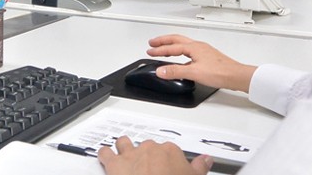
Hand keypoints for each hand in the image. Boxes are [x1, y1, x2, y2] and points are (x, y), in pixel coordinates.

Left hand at [97, 136, 211, 174]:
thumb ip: (200, 167)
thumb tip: (207, 160)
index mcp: (170, 150)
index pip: (170, 150)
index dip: (168, 160)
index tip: (169, 168)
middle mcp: (149, 149)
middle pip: (147, 146)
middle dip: (146, 155)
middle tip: (149, 168)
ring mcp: (131, 155)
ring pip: (124, 143)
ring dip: (123, 148)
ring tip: (124, 154)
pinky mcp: (114, 164)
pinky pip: (105, 153)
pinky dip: (104, 155)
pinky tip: (105, 157)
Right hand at [146, 34, 256, 92]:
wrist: (236, 76)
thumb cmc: (220, 72)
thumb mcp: (194, 72)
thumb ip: (176, 71)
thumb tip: (161, 70)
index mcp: (193, 47)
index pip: (171, 47)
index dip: (159, 49)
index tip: (149, 51)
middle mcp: (198, 46)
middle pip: (176, 39)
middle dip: (163, 41)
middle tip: (152, 43)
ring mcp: (203, 51)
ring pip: (183, 44)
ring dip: (171, 45)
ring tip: (164, 48)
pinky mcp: (207, 57)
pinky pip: (189, 51)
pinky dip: (180, 52)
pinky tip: (180, 60)